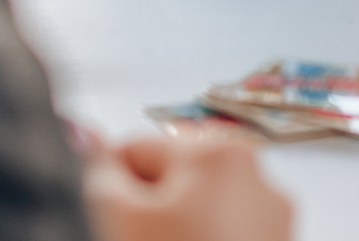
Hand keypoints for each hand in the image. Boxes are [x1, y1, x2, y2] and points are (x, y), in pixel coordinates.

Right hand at [88, 130, 294, 240]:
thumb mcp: (114, 215)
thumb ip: (94, 168)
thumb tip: (82, 129)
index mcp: (220, 151)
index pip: (136, 150)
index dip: (108, 190)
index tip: (108, 223)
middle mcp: (260, 177)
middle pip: (174, 180)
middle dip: (147, 212)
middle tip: (136, 238)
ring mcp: (277, 220)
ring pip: (200, 213)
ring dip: (174, 233)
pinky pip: (226, 236)